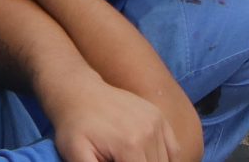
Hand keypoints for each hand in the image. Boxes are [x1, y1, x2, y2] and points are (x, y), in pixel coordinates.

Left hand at [48, 79, 179, 161]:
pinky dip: (167, 160)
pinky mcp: (158, 116)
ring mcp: (156, 121)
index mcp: (130, 145)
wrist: (79, 93)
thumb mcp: (76, 156)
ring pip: (166, 161)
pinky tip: (151, 161)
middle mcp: (149, 132)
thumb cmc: (74, 128)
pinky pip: (173, 148)